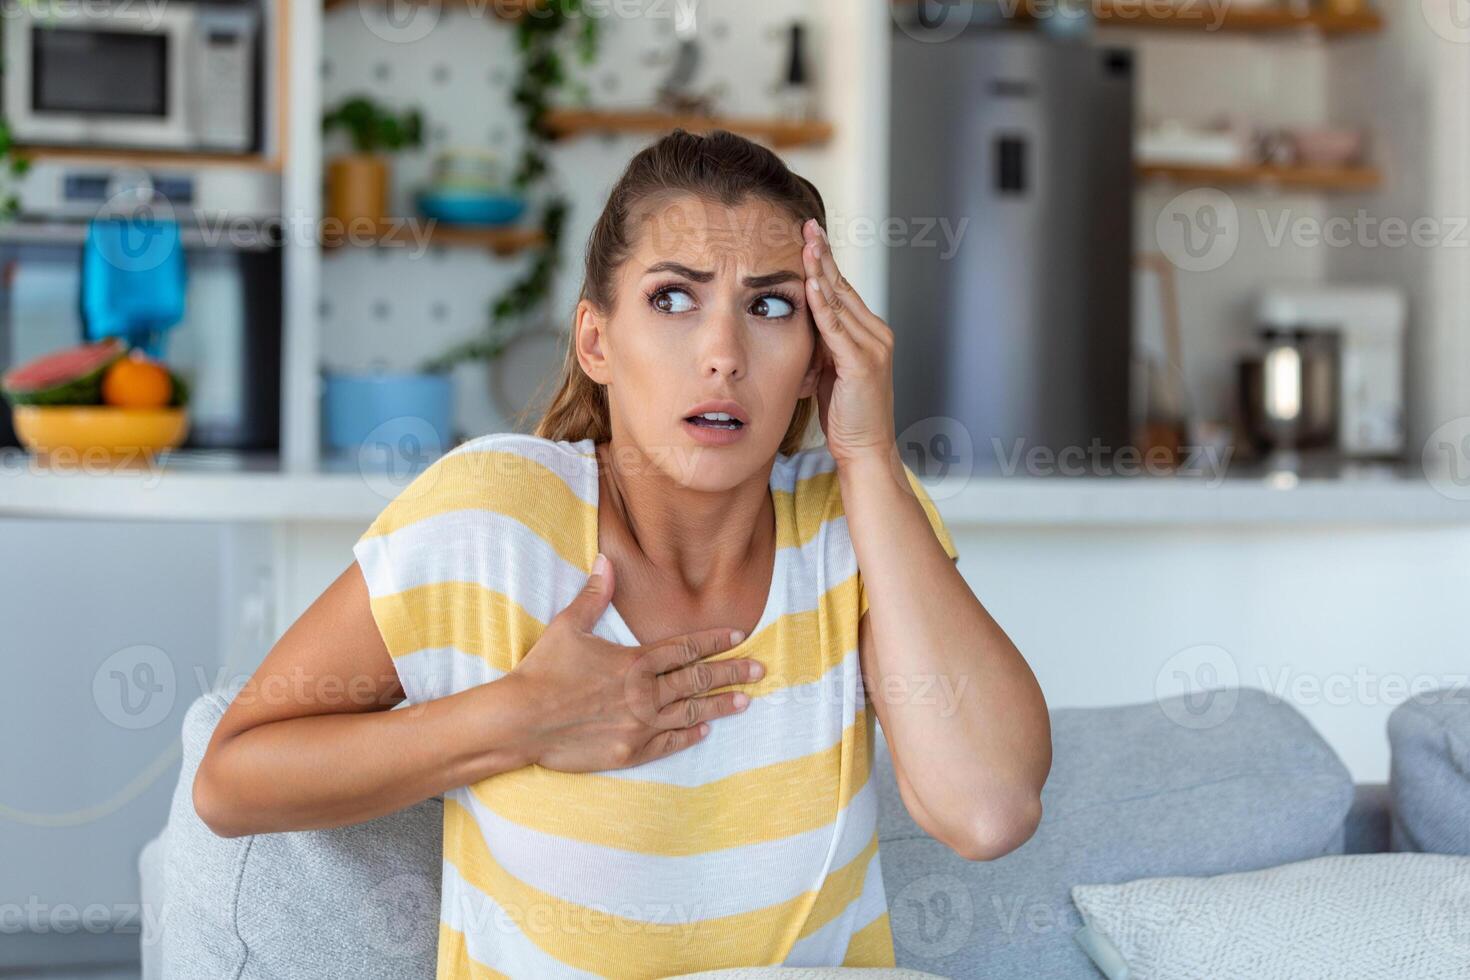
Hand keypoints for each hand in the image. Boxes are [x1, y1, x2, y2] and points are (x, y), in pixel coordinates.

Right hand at [508, 554, 764, 772]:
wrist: (521, 721)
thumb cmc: (543, 671)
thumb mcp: (568, 626)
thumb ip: (593, 595)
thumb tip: (606, 561)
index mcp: (635, 661)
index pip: (685, 648)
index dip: (715, 641)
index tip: (740, 636)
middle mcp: (645, 693)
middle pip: (697, 680)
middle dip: (731, 673)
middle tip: (760, 671)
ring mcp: (640, 725)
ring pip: (690, 712)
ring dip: (719, 705)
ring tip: (744, 702)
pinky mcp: (629, 752)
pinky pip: (667, 742)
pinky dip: (688, 735)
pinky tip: (704, 730)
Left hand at [802, 218, 897, 467]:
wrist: (866, 450)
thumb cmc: (846, 416)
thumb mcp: (829, 371)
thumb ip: (822, 344)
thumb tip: (801, 322)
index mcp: (868, 334)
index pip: (843, 290)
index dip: (825, 263)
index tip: (808, 237)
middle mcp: (876, 334)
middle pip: (843, 287)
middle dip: (823, 255)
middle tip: (807, 225)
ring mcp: (872, 348)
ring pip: (841, 301)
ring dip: (821, 271)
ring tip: (806, 243)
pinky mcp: (863, 364)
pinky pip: (837, 328)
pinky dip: (823, 305)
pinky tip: (810, 285)